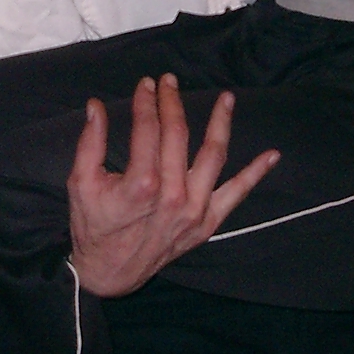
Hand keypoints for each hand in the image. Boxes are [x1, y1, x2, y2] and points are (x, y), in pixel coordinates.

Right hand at [67, 75, 279, 298]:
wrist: (109, 272)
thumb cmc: (93, 226)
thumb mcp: (81, 183)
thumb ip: (90, 143)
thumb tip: (95, 106)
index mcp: (141, 184)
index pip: (148, 129)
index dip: (146, 102)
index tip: (146, 84)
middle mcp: (173, 196)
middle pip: (178, 136)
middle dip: (173, 103)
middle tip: (169, 81)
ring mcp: (194, 211)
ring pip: (213, 156)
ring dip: (221, 123)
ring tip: (227, 98)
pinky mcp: (206, 224)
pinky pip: (236, 195)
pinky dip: (255, 174)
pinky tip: (272, 155)